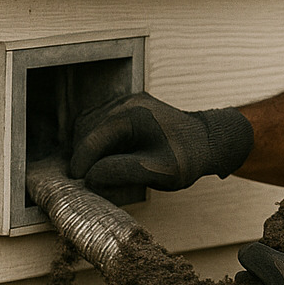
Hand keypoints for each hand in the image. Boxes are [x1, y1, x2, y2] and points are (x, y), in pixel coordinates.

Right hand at [70, 92, 252, 192]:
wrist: (207, 142)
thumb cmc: (188, 158)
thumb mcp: (159, 171)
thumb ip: (123, 172)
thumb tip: (90, 176)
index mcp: (133, 114)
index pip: (92, 139)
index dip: (81, 163)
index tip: (75, 182)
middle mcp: (126, 102)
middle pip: (86, 130)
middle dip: (83, 156)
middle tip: (83, 180)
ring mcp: (126, 102)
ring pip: (90, 126)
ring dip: (88, 148)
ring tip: (93, 171)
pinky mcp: (127, 108)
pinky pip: (100, 124)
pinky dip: (97, 141)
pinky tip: (104, 158)